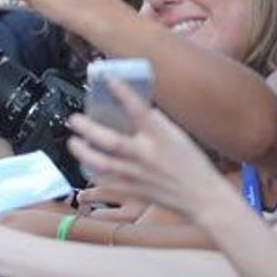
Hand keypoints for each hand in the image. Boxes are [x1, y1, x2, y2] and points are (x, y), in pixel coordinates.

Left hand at [67, 81, 225, 219]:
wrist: (203, 197)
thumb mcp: (177, 136)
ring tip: (73, 143)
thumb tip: (133, 108)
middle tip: (74, 120)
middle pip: (112, 141)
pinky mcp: (135, 191)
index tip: (109, 79)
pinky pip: (108, 182)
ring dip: (83, 152)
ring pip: (103, 164)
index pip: (139, 109)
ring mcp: (139, 175)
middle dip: (88, 129)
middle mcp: (148, 155)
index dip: (122, 92)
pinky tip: (86, 164)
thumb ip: (155, 123)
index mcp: (162, 137)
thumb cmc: (192, 164)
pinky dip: (94, 173)